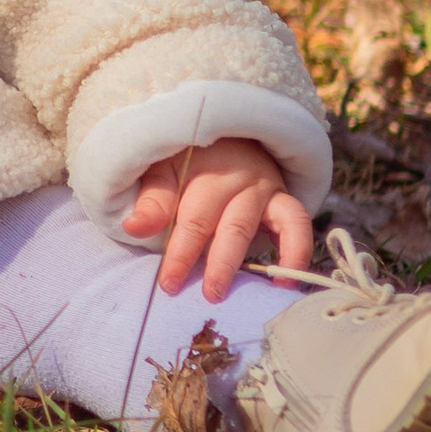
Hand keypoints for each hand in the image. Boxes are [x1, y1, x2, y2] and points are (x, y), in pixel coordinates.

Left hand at [122, 136, 316, 302]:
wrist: (232, 137)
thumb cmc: (191, 158)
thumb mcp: (164, 170)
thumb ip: (153, 201)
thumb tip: (133, 227)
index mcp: (201, 169)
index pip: (190, 216)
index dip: (179, 252)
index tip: (168, 283)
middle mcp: (234, 177)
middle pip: (220, 225)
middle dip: (207, 263)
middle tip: (199, 294)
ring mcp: (262, 188)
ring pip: (248, 227)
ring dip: (237, 262)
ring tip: (225, 292)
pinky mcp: (284, 198)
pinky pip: (297, 225)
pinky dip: (295, 253)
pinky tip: (283, 281)